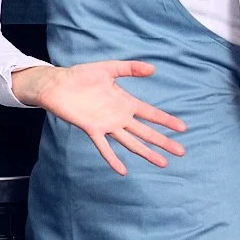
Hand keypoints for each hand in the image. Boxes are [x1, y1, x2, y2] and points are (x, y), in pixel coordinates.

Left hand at [18, 60, 183, 174]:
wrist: (57, 84)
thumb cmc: (80, 75)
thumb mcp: (108, 68)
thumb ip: (129, 68)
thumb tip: (153, 68)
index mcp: (125, 102)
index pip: (150, 113)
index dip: (166, 120)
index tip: (183, 128)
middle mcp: (119, 116)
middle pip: (145, 131)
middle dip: (163, 141)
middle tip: (181, 152)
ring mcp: (106, 124)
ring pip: (130, 141)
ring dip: (146, 152)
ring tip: (162, 163)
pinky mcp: (91, 129)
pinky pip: (103, 147)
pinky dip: (112, 158)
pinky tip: (122, 171)